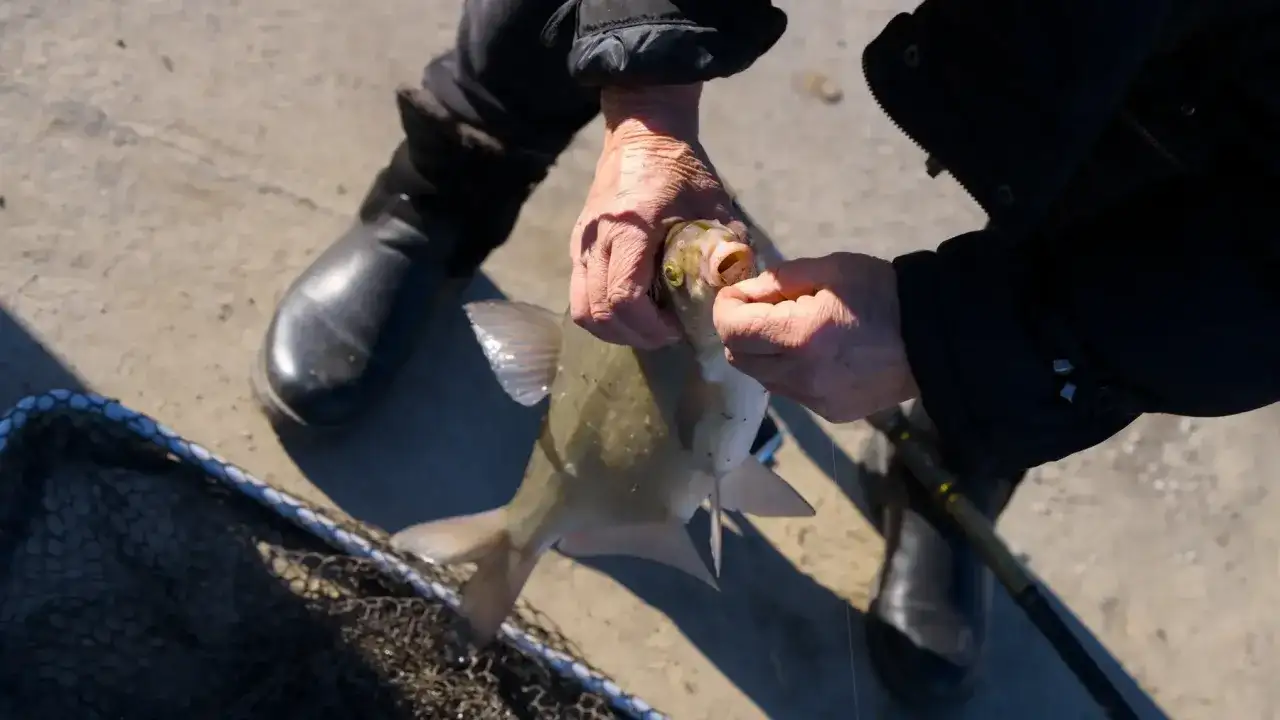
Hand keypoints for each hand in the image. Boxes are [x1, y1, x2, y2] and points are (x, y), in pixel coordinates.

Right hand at [570, 84, 742, 347]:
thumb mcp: (713, 204)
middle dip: (634, 335)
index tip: (677, 327)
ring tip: (647, 326)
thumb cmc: (682, 168)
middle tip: (666, 333)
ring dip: (614, 329)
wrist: (643, 133)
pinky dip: (604, 312)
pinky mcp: (578, 246)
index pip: (624, 297)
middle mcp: (597, 238)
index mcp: (630, 227)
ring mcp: (581, 243)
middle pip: (598, 313)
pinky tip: (634, 306)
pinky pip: (580, 295)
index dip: (650, 326)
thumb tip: (738, 289)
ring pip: (582, 310)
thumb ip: (728, 245)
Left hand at [712, 252, 919, 422]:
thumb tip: (746, 291)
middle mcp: (800, 376)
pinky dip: (787, 371)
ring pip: (761, 378)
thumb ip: (780, 279)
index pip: (731, 331)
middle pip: (737, 358)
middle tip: (762, 309)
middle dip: (739, 330)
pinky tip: (814, 353)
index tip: (739, 293)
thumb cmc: (882, 294)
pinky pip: (789, 391)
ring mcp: (814, 400)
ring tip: (791, 330)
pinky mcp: (829, 413)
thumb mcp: (831, 269)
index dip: (726, 308)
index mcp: (799, 336)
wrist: (933, 338)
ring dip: (761, 353)